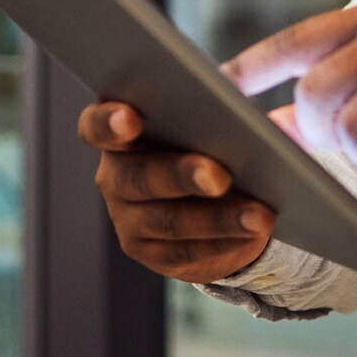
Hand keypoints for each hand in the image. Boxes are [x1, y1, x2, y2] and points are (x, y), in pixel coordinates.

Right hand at [77, 101, 273, 282]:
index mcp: (120, 132)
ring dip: (218, 220)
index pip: (96, 126)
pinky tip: (254, 233)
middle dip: (182, 176)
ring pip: (170, 222)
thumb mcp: (207, 115)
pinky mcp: (151, 253)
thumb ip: (215, 103)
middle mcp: (115, 177)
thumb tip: (247, 108)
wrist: (211, 193)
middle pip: (140, 177)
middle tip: (220, 176)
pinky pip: (187, 251)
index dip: (108, 122)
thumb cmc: (207, 136)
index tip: (130, 118)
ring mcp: (128, 219)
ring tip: (259, 215)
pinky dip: (225, 242)